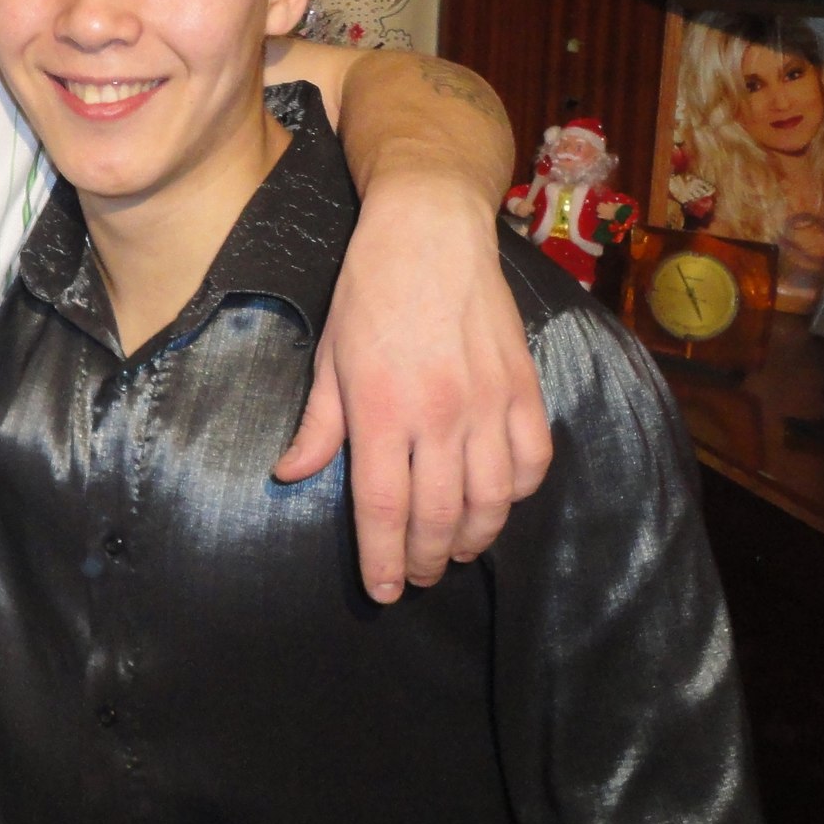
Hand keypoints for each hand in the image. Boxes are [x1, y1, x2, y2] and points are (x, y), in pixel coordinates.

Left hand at [274, 172, 548, 601]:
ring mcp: (488, 403)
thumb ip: (319, 425)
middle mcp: (439, 414)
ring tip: (453, 550)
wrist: (430, 232)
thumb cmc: (369, 291)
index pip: (384, 510)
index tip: (384, 591)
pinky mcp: (524, 387)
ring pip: (492, 501)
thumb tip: (291, 475)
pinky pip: (531, 461)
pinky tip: (497, 500)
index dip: (384, 560)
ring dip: (472, 537)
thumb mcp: (329, 357)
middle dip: (426, 559)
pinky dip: (517, 493)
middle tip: (416, 576)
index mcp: (381, 410)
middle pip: (438, 517)